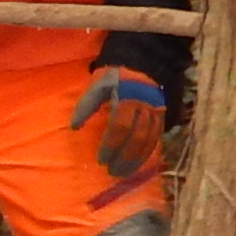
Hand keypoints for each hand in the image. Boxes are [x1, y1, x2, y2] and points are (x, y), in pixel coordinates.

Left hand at [72, 66, 167, 181]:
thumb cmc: (116, 75)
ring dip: (137, 159)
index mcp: (127, 99)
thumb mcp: (98, 85)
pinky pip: (157, 136)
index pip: (119, 127)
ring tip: (125, 173)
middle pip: (136, 137)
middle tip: (112, 172)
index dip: (110, 145)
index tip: (101, 160)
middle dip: (124, 157)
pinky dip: (148, 151)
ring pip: (148, 139)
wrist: (143, 62)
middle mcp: (144, 107)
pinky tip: (139, 162)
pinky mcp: (162, 114)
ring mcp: (155, 111)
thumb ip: (86, 106)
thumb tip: (74, 127)